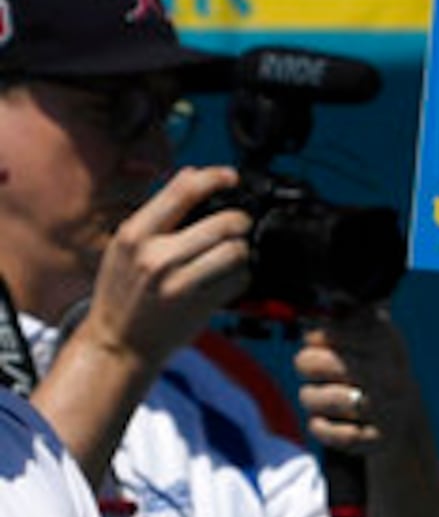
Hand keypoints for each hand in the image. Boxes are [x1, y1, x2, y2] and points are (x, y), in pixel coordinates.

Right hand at [83, 167, 249, 363]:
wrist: (118, 341)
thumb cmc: (121, 291)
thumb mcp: (124, 246)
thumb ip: (156, 213)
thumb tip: (190, 174)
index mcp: (134, 234)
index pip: (182, 190)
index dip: (214, 177)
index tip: (231, 177)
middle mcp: (156, 256)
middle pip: (223, 222)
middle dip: (240, 220)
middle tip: (240, 224)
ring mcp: (180, 282)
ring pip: (236, 250)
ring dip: (242, 249)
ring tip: (232, 253)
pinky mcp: (201, 305)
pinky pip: (239, 280)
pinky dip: (241, 276)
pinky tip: (228, 278)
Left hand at [290, 306, 432, 457]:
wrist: (407, 422)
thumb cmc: (376, 371)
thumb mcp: (371, 337)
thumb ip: (350, 314)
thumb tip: (329, 290)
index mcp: (387, 343)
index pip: (332, 332)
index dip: (316, 337)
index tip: (317, 341)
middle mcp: (392, 375)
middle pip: (320, 363)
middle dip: (306, 365)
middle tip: (312, 369)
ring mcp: (388, 410)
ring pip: (321, 399)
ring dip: (311, 398)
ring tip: (318, 396)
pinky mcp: (379, 440)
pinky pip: (333, 434)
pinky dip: (321, 428)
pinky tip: (325, 421)